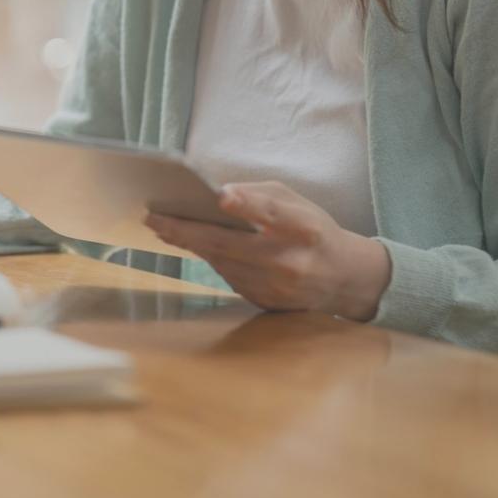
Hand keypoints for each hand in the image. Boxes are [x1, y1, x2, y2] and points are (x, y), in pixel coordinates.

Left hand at [144, 180, 390, 319]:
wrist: (343, 277)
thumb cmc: (314, 230)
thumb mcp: (298, 202)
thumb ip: (261, 196)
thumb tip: (219, 194)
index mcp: (304, 228)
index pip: (273, 214)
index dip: (248, 205)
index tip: (222, 196)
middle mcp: (290, 261)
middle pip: (230, 244)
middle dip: (187, 230)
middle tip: (154, 218)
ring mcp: (276, 287)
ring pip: (221, 262)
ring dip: (190, 244)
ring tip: (163, 227)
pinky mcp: (265, 303)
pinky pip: (227, 276)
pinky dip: (209, 259)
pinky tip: (191, 244)